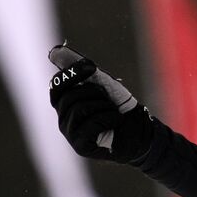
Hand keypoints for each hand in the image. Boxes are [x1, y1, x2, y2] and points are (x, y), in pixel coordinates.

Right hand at [49, 44, 154, 163]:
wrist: (140, 128)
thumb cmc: (119, 105)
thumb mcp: (102, 83)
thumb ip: (81, 68)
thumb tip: (57, 51)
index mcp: (66, 104)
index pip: (56, 86)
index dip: (70, 75)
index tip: (90, 67)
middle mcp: (64, 119)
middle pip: (70, 96)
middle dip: (95, 93)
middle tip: (109, 100)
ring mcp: (70, 133)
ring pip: (79, 109)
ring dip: (104, 106)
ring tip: (112, 112)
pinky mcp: (80, 146)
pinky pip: (90, 125)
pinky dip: (109, 119)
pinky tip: (115, 122)